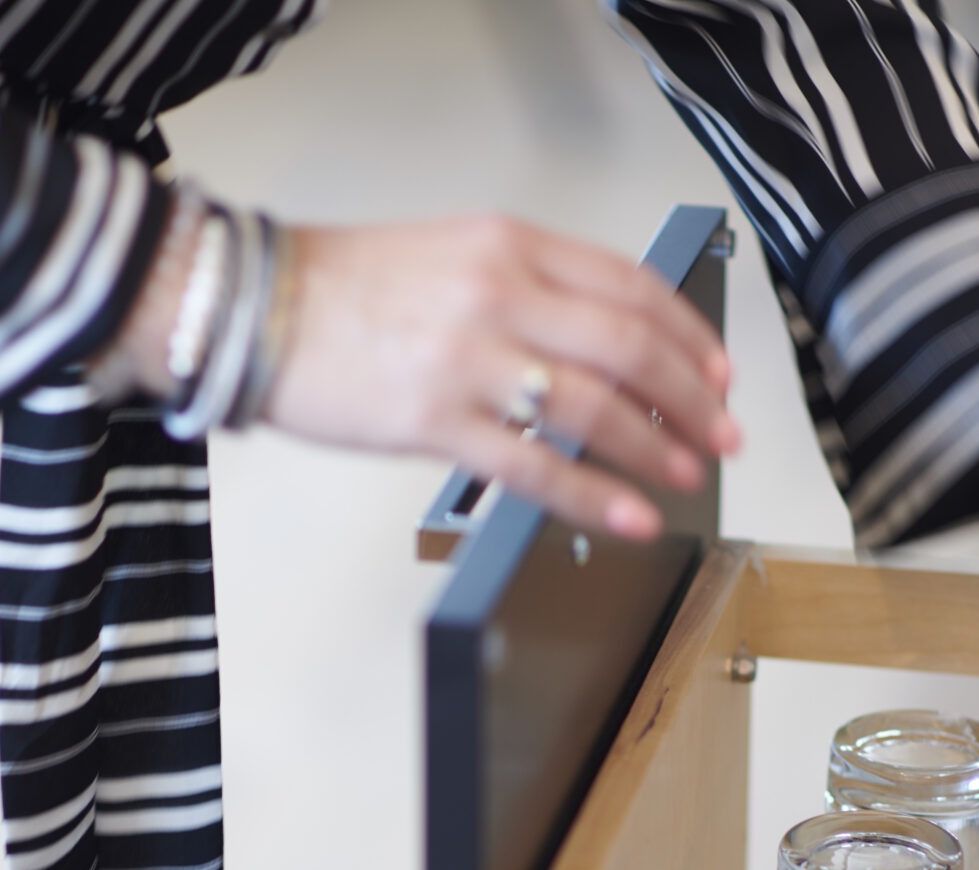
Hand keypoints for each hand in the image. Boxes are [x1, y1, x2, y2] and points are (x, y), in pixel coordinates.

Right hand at [259, 216, 740, 536]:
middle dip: (692, 397)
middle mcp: (500, 293)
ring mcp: (470, 360)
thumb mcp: (450, 255)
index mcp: (509, 245)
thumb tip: (599, 343)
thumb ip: (525, 287)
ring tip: (686, 474)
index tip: (717, 373)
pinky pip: (536, 466)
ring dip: (656, 447)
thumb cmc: (343, 289)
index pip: (630, 286)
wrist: (255, 307)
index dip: (688, 336)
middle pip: (630, 346)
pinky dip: (595, 495)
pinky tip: (630, 515)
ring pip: (595, 407)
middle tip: (723, 433)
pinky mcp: (436, 421)